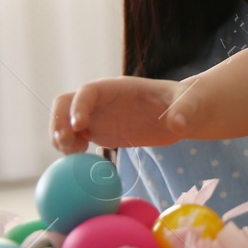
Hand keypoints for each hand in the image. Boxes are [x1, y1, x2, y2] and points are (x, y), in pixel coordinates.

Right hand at [50, 76, 202, 152]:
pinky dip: (71, 149)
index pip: (88, 91)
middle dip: (58, 120)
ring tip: (72, 155)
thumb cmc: (188, 102)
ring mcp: (100, 116)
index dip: (78, 105)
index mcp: (120, 87)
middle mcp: (104, 100)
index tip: (78, 125)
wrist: (187, 114)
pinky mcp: (102, 132)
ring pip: (66, 122)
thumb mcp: (189, 104)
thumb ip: (183, 111)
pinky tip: (79, 160)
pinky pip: (76, 138)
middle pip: (66, 103)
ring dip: (61, 137)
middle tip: (65, 144)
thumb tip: (177, 124)